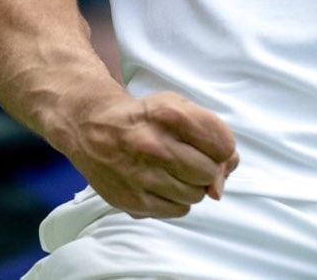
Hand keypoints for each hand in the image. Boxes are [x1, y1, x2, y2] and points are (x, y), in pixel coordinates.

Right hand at [66, 91, 238, 219]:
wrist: (91, 127)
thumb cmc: (143, 118)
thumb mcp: (177, 107)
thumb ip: (211, 133)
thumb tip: (225, 177)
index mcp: (170, 115)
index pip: (223, 145)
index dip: (222, 148)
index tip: (209, 145)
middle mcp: (155, 145)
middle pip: (210, 173)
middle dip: (207, 168)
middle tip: (189, 159)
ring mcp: (142, 175)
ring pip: (196, 195)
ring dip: (191, 185)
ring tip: (172, 170)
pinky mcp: (132, 201)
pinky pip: (178, 210)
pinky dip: (176, 200)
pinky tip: (162, 183)